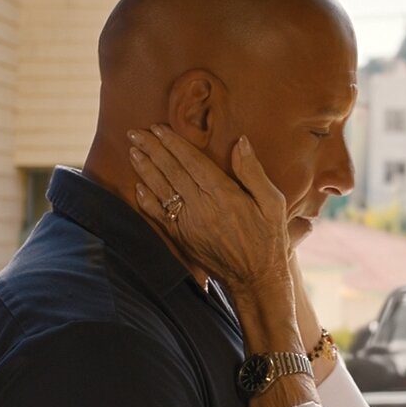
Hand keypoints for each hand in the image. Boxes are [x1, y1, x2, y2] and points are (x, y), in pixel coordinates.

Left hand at [127, 126, 291, 295]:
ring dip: (145, 169)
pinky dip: (147, 201)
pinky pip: (159, 216)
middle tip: (135, 132)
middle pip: (171, 171)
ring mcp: (189, 224)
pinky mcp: (182, 239)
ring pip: (161, 190)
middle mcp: (202, 207)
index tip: (158, 127)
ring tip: (133, 151)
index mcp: (224, 194)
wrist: (257, 279)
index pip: (192, 162)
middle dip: (152, 149)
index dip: (173, 143)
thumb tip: (240, 142)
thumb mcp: (273, 203)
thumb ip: (253, 172)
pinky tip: (138, 187)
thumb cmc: (268, 238)